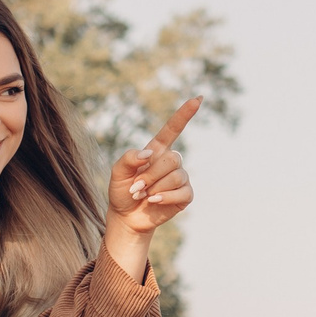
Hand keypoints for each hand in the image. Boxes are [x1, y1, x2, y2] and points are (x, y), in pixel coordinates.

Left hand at [107, 98, 199, 235]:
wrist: (127, 217)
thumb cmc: (122, 191)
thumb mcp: (117, 173)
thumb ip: (129, 158)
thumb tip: (149, 154)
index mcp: (156, 151)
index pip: (172, 129)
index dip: (184, 114)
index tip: (198, 99)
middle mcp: (170, 162)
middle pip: (173, 159)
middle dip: (152, 175)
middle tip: (136, 187)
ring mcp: (180, 178)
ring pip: (176, 176)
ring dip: (156, 187)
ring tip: (144, 195)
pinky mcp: (185, 195)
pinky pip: (183, 192)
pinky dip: (166, 197)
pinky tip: (155, 201)